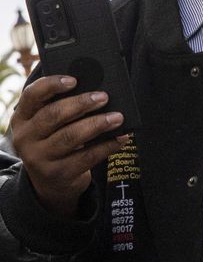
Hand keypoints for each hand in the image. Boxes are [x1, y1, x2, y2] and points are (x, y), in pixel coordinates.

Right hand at [8, 75, 127, 219]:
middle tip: (104, 97)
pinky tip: (121, 137)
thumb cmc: (54, 141)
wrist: (49, 181)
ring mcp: (39, 158)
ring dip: (97, 124)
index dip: (52, 85)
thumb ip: (62, 107)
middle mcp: (25, 138)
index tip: (74, 80)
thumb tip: (95, 90)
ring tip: (117, 117)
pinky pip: (87, 157)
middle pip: (53, 115)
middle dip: (81, 104)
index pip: (32, 95)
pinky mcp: (58, 174)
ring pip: (70, 137)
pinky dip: (107, 145)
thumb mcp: (48, 125)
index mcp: (22, 118)